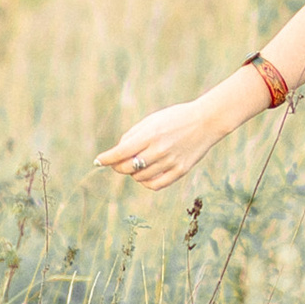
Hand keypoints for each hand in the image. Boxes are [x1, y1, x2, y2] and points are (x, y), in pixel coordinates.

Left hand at [98, 87, 243, 190]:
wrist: (206, 121)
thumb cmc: (176, 118)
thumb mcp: (152, 120)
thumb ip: (133, 135)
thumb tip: (117, 153)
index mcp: (151, 134)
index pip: (121, 152)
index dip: (106, 159)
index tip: (98, 161)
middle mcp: (159, 150)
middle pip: (128, 167)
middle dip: (117, 166)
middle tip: (117, 163)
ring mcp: (171, 162)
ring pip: (140, 177)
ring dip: (133, 173)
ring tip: (137, 164)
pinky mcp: (180, 171)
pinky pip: (155, 185)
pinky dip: (145, 182)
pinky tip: (145, 175)